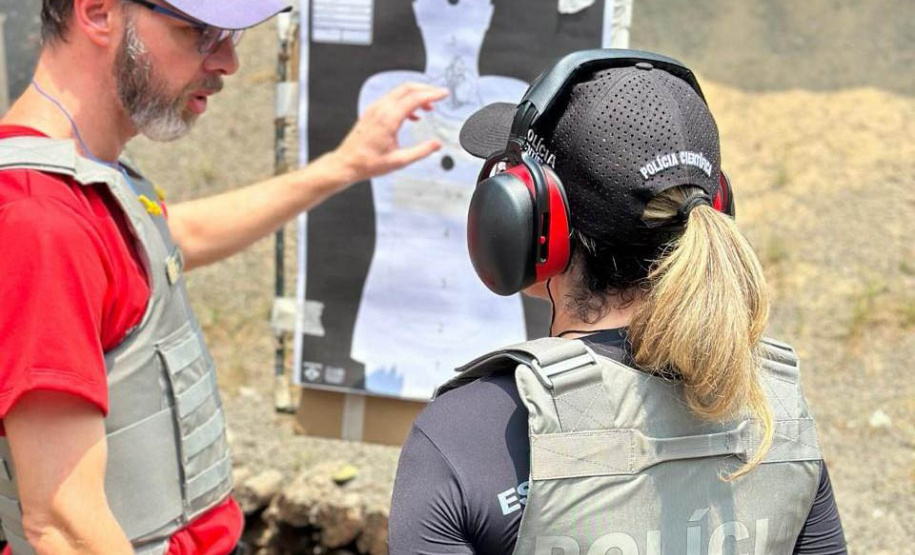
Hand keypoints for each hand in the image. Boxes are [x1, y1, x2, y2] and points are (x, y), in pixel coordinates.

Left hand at [327, 83, 447, 184]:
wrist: (347, 163)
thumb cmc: (368, 163)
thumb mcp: (399, 161)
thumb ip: (421, 151)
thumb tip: (437, 145)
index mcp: (389, 119)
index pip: (415, 98)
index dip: (432, 94)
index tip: (444, 94)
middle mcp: (381, 109)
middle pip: (407, 88)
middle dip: (426, 89)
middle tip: (439, 95)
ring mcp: (375, 109)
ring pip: (399, 92)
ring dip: (416, 95)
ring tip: (428, 107)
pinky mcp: (372, 112)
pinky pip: (392, 99)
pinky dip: (405, 101)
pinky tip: (412, 116)